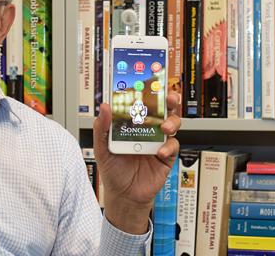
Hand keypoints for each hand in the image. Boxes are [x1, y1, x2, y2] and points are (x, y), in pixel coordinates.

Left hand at [93, 92, 180, 233]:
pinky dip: (168, 147)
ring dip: (171, 121)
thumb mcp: (102, 148)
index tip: (151, 79)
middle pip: (162, 108)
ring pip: (172, 123)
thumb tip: (104, 106)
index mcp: (132, 123)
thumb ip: (102, 128)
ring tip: (163, 127)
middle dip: (168, 99)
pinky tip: (158, 152)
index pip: (142, 101)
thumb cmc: (113, 170)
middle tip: (168, 97)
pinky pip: (173, 146)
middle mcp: (147, 129)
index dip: (148, 89)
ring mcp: (158, 141)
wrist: (123, 195)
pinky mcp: (166, 155)